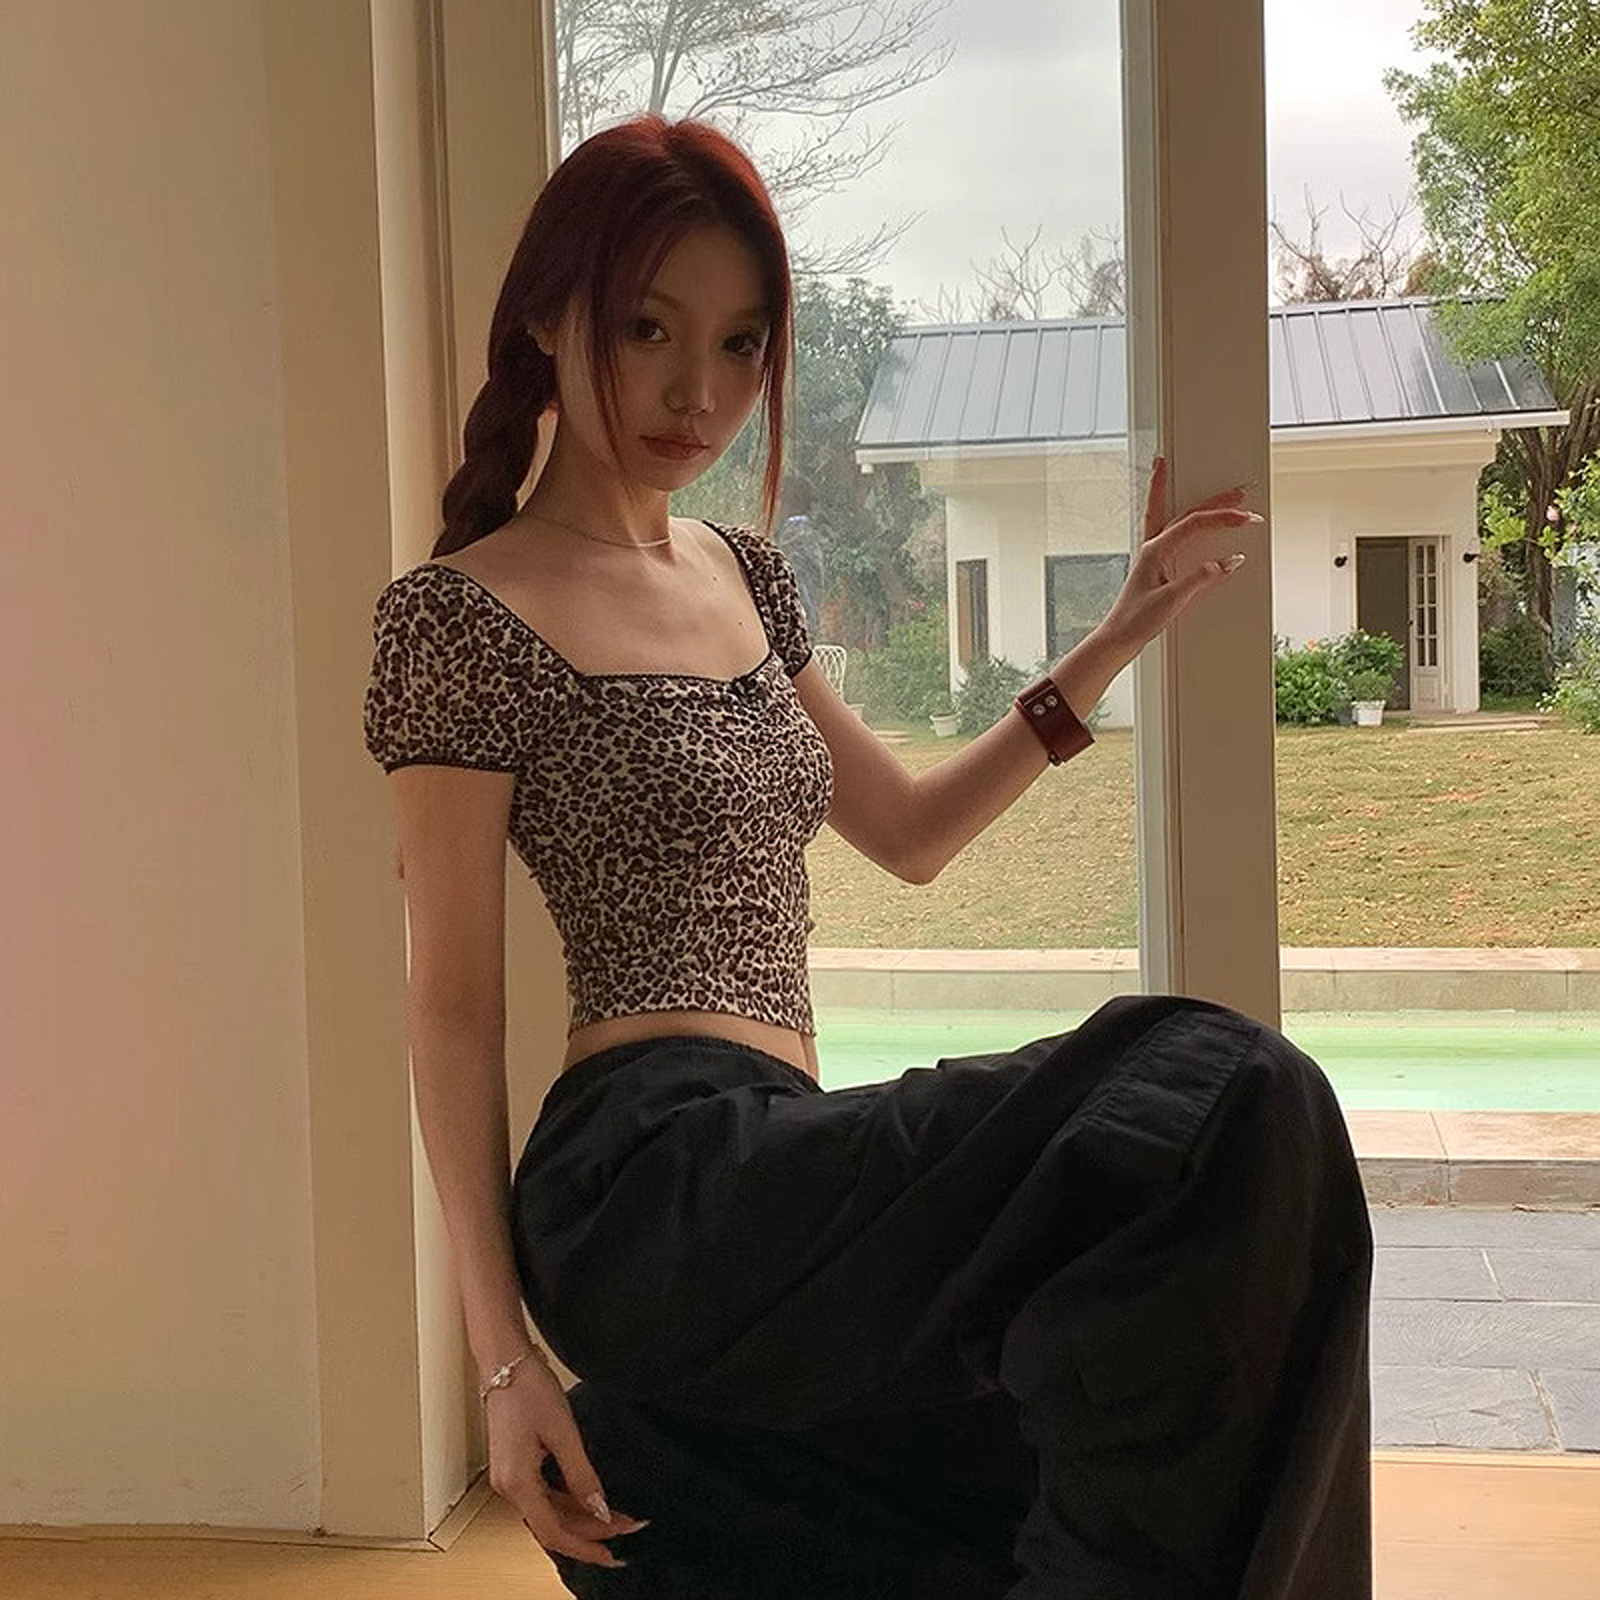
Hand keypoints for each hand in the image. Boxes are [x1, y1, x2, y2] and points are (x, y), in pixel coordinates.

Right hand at [484, 1347, 648, 1571]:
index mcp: (516, 1482)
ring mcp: (509, 1477)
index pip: (553, 1532)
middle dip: (590, 1531)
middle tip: (626, 1529)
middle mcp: (508, 1487)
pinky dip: (568, 1502)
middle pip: (552, 1525)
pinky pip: (543, 1496)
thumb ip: (581, 1475)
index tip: (612, 1554)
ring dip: (581, 1517)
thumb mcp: (563, 1432)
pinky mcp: (514, 1466)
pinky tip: (589, 1501)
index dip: (585, 1546)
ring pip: (548, 1512)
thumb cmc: (529, 1389)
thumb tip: (599, 1509)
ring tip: (615, 1517)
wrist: (504, 1362)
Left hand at [1098, 456, 1262, 658]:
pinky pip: (1174, 537)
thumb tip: (1227, 562)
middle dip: (1213, 500)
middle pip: (1186, 513)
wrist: (1119, 636)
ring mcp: (1154, 555)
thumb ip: (1201, 578)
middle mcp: (1153, 547)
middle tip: (1238, 490)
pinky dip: (1185, 524)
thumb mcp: (1173, 599)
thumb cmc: (1137, 619)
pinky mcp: (1157, 566)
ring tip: (1203, 488)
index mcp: (1155, 549)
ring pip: (1173, 517)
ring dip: (1189, 500)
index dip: (1221, 517)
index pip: (1193, 523)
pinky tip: (1193, 524)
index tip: (1245, 518)